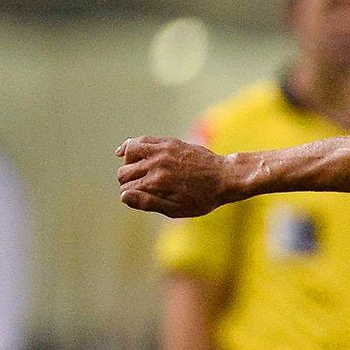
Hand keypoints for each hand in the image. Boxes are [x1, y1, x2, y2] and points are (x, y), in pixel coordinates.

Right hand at [116, 137, 239, 216]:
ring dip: (128, 164)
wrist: (225, 176)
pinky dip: (129, 146)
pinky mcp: (168, 142)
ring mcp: (162, 151)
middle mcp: (156, 164)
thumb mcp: (178, 209)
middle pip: (125, 173)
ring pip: (129, 153)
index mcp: (157, 183)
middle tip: (142, 188)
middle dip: (128, 182)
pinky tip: (123, 153)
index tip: (143, 199)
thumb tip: (123, 196)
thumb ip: (149, 203)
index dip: (132, 196)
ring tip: (136, 171)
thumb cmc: (204, 197)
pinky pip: (141, 140)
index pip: (127, 189)